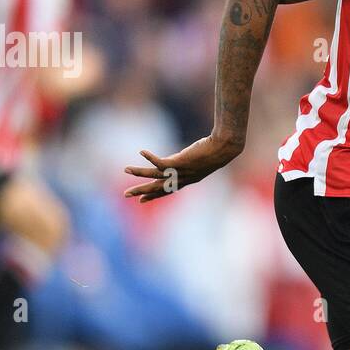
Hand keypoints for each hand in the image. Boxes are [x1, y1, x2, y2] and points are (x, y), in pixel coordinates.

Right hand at [122, 136, 240, 202]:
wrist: (223, 149)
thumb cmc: (214, 151)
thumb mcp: (198, 160)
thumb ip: (185, 162)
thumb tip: (177, 159)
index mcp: (186, 180)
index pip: (166, 190)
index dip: (154, 196)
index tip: (141, 200)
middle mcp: (181, 179)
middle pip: (157, 187)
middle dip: (142, 191)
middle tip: (126, 195)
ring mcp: (180, 171)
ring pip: (155, 175)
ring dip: (140, 173)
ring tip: (126, 169)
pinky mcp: (179, 162)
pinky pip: (161, 162)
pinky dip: (150, 158)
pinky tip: (141, 152)